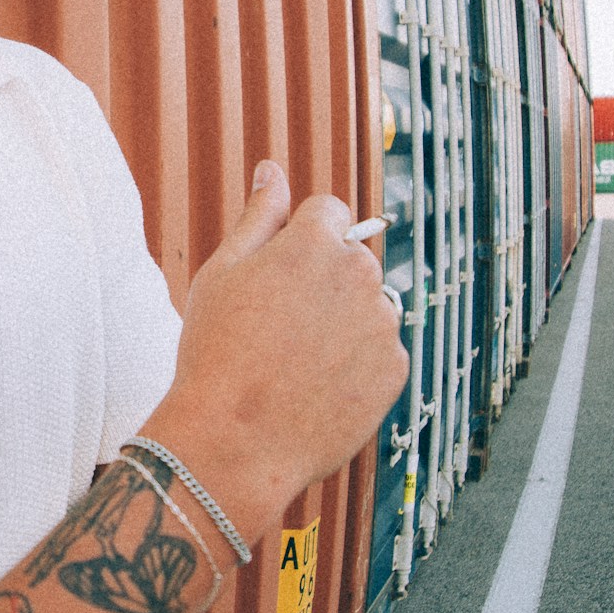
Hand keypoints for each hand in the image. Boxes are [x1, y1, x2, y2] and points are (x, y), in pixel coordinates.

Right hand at [144, 160, 407, 534]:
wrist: (236, 441)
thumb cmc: (217, 354)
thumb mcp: (223, 273)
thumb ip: (258, 216)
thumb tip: (272, 171)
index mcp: (317, 241)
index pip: (327, 212)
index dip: (297, 240)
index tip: (275, 277)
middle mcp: (362, 274)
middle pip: (350, 260)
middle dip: (322, 281)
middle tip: (276, 326)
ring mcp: (383, 324)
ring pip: (366, 307)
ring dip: (341, 322)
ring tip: (293, 362)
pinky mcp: (396, 369)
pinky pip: (378, 353)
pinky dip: (354, 365)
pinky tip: (314, 387)